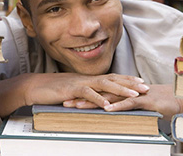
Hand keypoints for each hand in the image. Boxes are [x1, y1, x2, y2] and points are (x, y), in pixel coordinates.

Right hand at [25, 72, 148, 106]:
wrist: (36, 86)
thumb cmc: (54, 89)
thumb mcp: (74, 90)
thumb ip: (86, 93)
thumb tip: (98, 98)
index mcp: (89, 79)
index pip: (112, 77)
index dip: (127, 79)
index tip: (141, 82)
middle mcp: (87, 79)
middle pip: (113, 79)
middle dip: (130, 83)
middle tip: (145, 87)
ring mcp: (80, 83)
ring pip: (104, 84)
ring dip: (120, 89)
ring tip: (134, 95)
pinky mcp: (72, 89)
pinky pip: (87, 93)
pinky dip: (98, 99)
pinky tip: (108, 105)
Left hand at [66, 84, 182, 120]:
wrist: (179, 98)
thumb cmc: (159, 103)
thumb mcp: (138, 106)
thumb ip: (125, 108)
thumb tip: (114, 113)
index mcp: (121, 92)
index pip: (99, 93)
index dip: (84, 96)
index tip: (70, 100)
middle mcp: (124, 91)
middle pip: (99, 93)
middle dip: (82, 98)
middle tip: (65, 102)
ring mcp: (133, 94)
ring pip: (109, 97)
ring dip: (93, 101)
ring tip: (78, 105)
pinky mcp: (144, 100)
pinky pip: (128, 103)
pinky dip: (117, 106)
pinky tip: (107, 109)